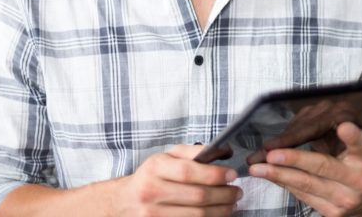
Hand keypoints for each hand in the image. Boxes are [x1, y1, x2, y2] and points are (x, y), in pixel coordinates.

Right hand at [113, 144, 241, 215]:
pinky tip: (218, 214)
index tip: (232, 175)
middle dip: (224, 194)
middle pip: (197, 196)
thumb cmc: (152, 176)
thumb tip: (223, 150)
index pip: (189, 172)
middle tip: (237, 192)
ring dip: (221, 210)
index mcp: (155, 167)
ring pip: (196, 216)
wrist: (124, 202)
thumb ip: (193, 151)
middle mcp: (151, 191)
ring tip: (232, 204)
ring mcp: (152, 214)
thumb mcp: (167, 157)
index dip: (215, 174)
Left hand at [247, 122, 361, 215]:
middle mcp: (358, 181)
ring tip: (258, 168)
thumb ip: (348, 134)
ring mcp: (344, 201)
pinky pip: (303, 196)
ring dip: (279, 175)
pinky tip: (269, 175)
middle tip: (271, 154)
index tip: (342, 126)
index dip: (352, 136)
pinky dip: (284, 183)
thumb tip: (329, 121)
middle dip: (294, 160)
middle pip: (323, 168)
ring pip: (307, 185)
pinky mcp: (332, 214)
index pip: (361, 145)